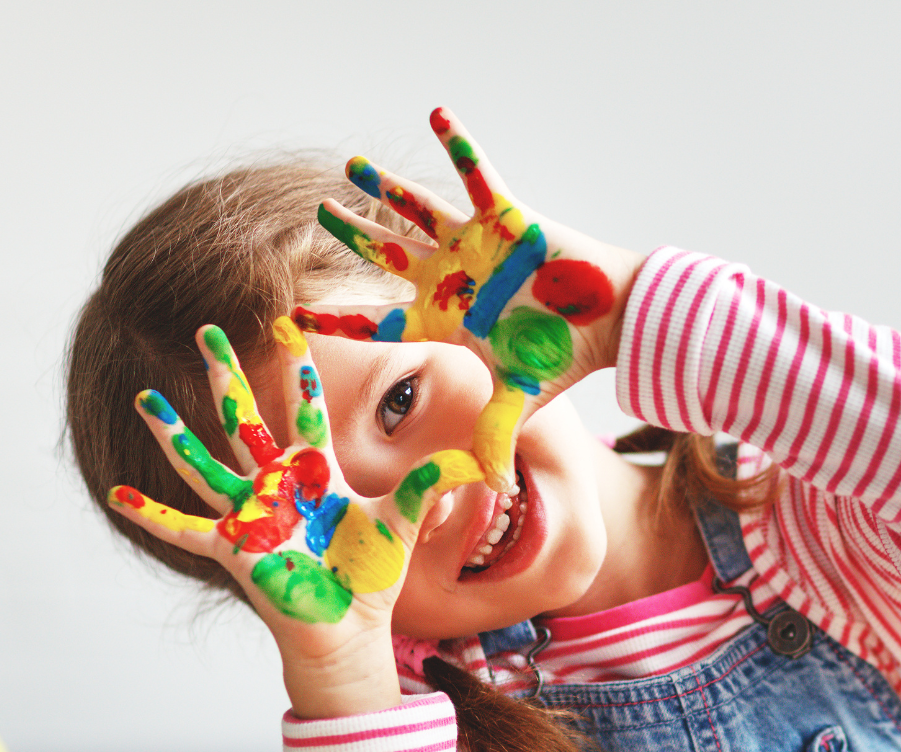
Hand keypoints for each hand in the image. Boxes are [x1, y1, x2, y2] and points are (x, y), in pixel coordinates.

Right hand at [108, 317, 482, 714]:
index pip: (306, 412)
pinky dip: (150, 513)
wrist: (349, 631)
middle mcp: (277, 488)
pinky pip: (184, 529)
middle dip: (227, 376)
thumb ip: (432, 487)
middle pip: (246, 420)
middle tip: (206, 331)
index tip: (288, 327)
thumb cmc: (370, 578)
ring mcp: (251, 517)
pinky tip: (117, 495)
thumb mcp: (404, 523)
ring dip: (174, 434)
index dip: (299, 372)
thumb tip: (479, 463)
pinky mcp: (234, 549)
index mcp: (316, 475)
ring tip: (144, 399)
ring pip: (205, 464)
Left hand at [299, 106, 642, 492]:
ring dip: (385, 186)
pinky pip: (477, 171)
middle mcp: (450, 276)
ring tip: (352, 166)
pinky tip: (436, 112)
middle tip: (318, 215)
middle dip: (351, 235)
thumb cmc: (563, 357)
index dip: (335, 320)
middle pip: (384, 254)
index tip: (290, 318)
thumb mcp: (520, 400)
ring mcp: (474, 243)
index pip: (376, 320)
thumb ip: (495, 437)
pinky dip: (459, 143)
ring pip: (416, 208)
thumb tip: (490, 492)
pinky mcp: (506, 214)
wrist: (610, 320)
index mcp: (443, 318)